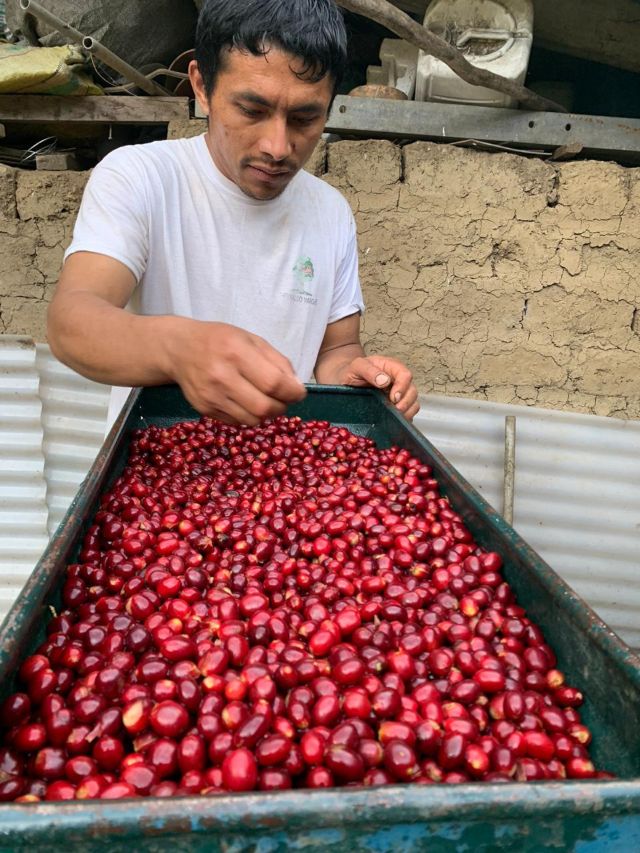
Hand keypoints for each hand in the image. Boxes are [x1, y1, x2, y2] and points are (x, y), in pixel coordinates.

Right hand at [168, 320, 305, 424]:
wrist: (180, 349)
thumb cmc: (220, 340)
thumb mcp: (251, 339)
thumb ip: (277, 361)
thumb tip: (296, 387)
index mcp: (236, 352)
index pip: (273, 383)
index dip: (292, 393)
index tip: (299, 393)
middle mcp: (222, 376)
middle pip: (264, 407)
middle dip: (282, 407)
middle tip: (283, 400)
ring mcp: (211, 396)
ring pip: (252, 420)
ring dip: (266, 414)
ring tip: (266, 401)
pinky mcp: (204, 409)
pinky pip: (237, 422)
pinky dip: (249, 416)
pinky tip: (246, 402)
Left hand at [340, 354, 419, 419]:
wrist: (346, 381)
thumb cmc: (352, 372)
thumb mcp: (356, 367)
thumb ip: (369, 371)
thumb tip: (385, 381)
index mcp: (391, 367)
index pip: (405, 375)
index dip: (402, 387)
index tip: (393, 398)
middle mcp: (398, 380)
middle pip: (412, 390)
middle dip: (405, 402)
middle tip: (394, 410)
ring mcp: (399, 393)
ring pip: (413, 402)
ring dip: (406, 411)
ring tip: (394, 416)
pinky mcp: (397, 405)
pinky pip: (408, 412)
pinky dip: (405, 417)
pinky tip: (394, 419)